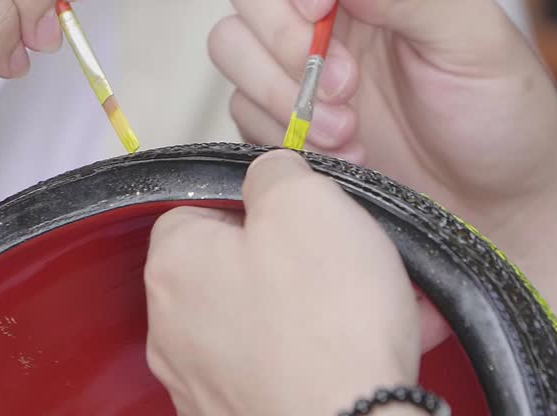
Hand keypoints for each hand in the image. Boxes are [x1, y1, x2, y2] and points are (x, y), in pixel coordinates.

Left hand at [144, 149, 425, 415]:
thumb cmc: (325, 321)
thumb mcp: (306, 201)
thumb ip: (275, 172)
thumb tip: (268, 175)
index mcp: (175, 265)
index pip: (199, 209)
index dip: (257, 205)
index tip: (304, 212)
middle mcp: (174, 329)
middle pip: (238, 268)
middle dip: (300, 259)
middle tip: (351, 257)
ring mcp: (205, 384)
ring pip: (272, 321)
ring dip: (324, 307)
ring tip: (382, 305)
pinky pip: (290, 368)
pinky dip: (329, 354)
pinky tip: (377, 349)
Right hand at [210, 0, 556, 235]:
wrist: (503, 199)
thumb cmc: (503, 104)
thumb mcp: (471, 35)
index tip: (318, 2)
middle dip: (284, 35)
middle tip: (345, 84)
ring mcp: (302, 56)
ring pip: (231, 42)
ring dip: (279, 87)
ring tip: (346, 127)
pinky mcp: (287, 112)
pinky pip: (241, 105)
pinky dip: (284, 131)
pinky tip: (347, 152)